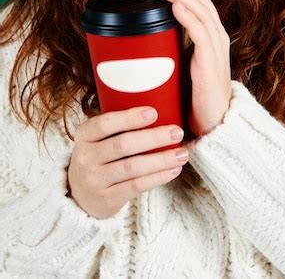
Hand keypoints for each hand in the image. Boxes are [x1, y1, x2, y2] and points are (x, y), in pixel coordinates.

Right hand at [67, 106, 188, 218]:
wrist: (81, 195)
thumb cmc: (100, 156)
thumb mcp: (99, 138)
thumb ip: (120, 125)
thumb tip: (164, 107)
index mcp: (84, 135)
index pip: (105, 123)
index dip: (129, 118)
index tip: (154, 113)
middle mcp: (85, 157)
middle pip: (123, 145)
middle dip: (154, 138)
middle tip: (177, 132)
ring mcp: (94, 180)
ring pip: (132, 167)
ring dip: (161, 159)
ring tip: (182, 153)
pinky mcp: (106, 199)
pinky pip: (136, 186)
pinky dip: (158, 177)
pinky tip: (173, 170)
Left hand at [143, 0, 231, 145]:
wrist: (213, 125)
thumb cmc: (194, 98)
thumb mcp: (181, 66)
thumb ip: (170, 50)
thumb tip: (138, 42)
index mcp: (210, 34)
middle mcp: (216, 36)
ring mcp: (215, 47)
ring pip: (199, 9)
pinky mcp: (211, 61)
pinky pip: (201, 32)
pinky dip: (188, 16)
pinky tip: (175, 6)